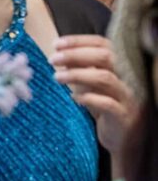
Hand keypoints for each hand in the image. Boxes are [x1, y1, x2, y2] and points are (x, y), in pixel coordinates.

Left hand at [52, 34, 134, 155]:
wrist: (123, 139)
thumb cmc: (105, 108)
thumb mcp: (91, 86)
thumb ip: (81, 70)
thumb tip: (60, 55)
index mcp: (120, 66)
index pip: (102, 44)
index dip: (79, 41)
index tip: (56, 44)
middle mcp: (127, 77)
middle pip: (105, 56)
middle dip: (76, 55)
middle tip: (52, 59)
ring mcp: (127, 96)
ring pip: (105, 78)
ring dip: (77, 75)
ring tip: (57, 77)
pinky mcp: (124, 116)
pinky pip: (108, 104)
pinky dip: (89, 98)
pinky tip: (73, 98)